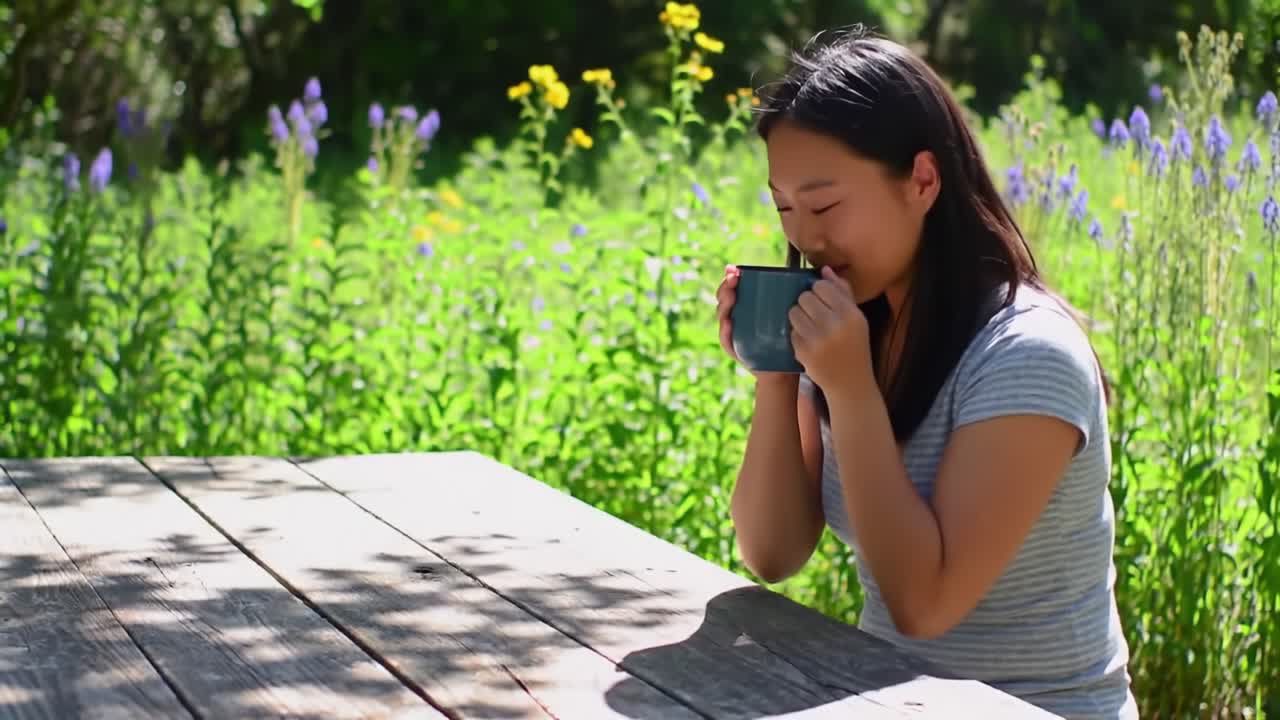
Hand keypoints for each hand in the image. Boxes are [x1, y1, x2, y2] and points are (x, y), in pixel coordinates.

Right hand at [716, 264, 794, 382]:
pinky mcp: (736, 350)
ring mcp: (735, 334)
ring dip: (724, 305)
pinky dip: (725, 331)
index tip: (735, 269)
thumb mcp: (792, 313)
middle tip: (733, 279)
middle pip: (725, 299)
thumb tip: (823, 269)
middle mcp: (738, 318)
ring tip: (731, 297)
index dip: (731, 277)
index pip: (734, 288)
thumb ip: (801, 294)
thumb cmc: (790, 340)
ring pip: (723, 316)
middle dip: (725, 287)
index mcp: (748, 307)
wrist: (785, 370)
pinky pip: (726, 340)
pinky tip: (729, 323)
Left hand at [790, 266, 873, 393]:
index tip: (822, 300)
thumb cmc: (854, 345)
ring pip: (794, 311)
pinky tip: (810, 342)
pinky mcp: (803, 351)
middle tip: (815, 314)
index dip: (818, 291)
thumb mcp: (857, 318)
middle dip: (807, 303)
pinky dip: (798, 334)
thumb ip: (842, 292)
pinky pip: (792, 331)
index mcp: (851, 314)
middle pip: (804, 297)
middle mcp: (835, 325)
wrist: (850, 382)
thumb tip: (824, 269)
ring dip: (799, 316)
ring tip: (811, 326)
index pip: (822, 287)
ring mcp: (817, 339)